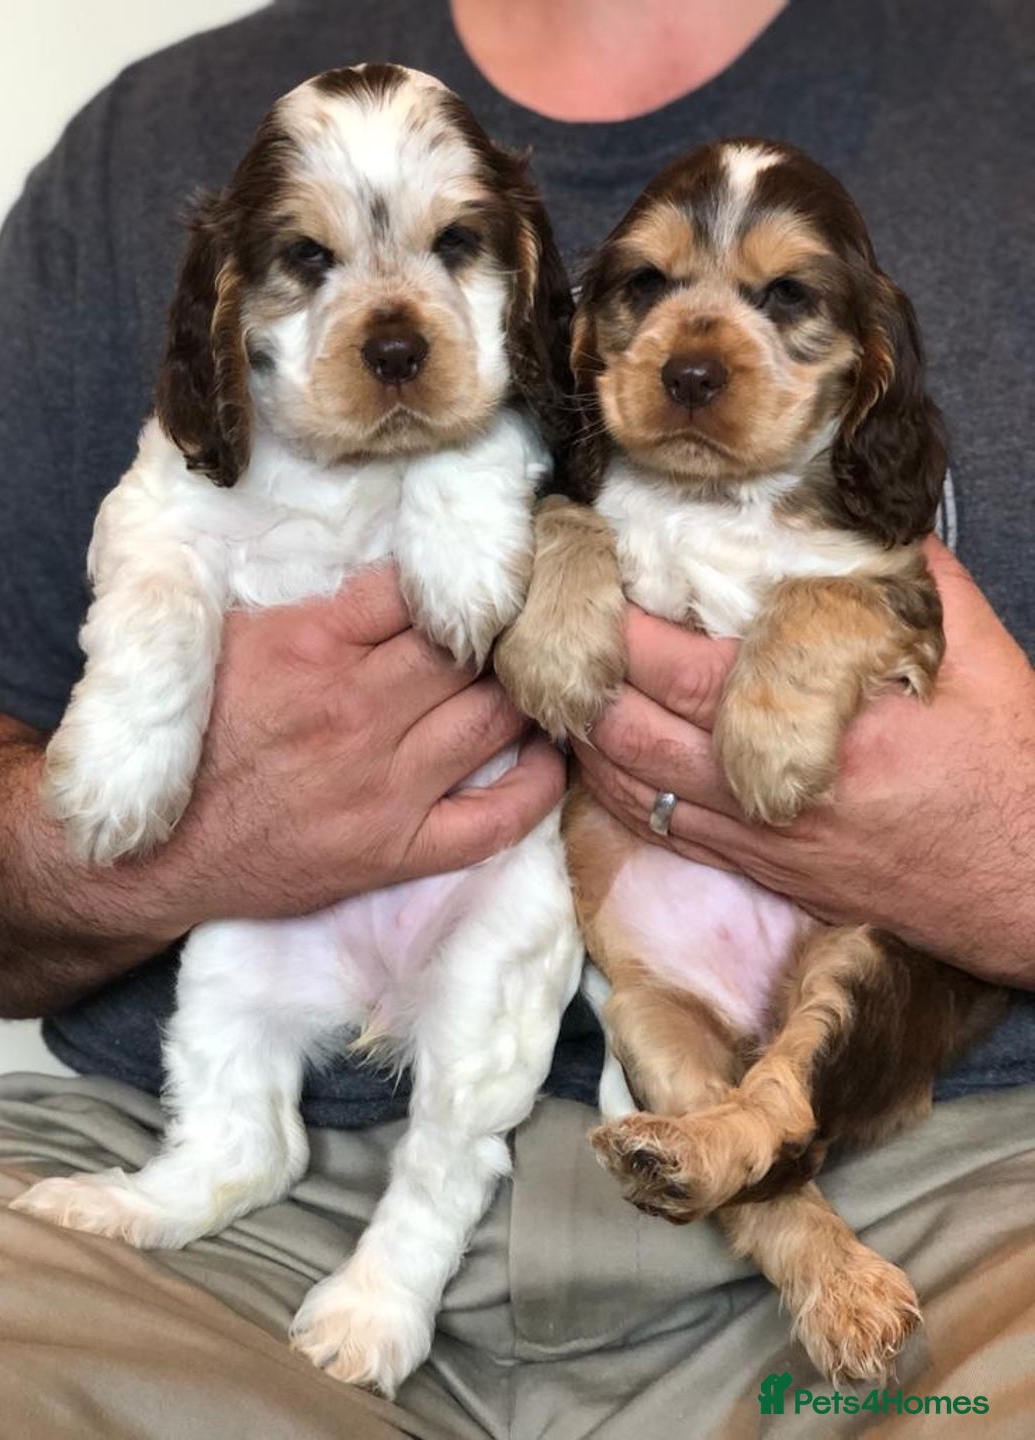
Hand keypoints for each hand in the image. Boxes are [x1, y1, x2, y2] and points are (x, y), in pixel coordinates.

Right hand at [157, 563, 564, 927]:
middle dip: (508, 626)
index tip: (491, 566)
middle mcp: (358, 712)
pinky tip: (550, 752)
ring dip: (526, 690)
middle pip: (472, 649)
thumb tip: (398, 562)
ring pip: (495, 718)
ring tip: (541, 672)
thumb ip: (315, 604)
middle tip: (532, 616)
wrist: (156, 855)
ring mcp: (385, 787)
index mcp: (314, 647)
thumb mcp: (232, 641)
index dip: (466, 572)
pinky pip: (497, 819)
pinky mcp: (397, 851)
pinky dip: (538, 783)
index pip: (421, 589)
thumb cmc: (197, 738)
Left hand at [573, 539, 1034, 987]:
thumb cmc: (1011, 769)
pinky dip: (611, 784)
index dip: (625, 628)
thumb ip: (909, 581)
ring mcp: (760, 839)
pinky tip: (593, 745)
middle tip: (553, 616)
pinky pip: (656, 829)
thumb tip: (851, 516)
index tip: (596, 575)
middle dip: (584, 668)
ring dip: (584, 727)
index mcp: (830, 728)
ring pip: (631, 783)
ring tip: (558, 670)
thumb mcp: (977, 655)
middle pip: (636, 727)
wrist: (1030, 885)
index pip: (687, 672)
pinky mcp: (760, 871)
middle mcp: (776, 791)